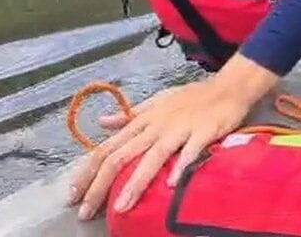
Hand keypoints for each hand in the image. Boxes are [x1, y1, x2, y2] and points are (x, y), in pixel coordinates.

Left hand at [69, 54, 275, 219]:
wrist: (228, 87)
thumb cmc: (192, 97)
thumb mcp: (156, 101)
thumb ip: (130, 115)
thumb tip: (102, 122)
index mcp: (142, 121)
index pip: (107, 148)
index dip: (87, 172)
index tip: (72, 195)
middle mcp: (155, 126)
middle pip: (121, 157)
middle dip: (99, 186)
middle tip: (86, 213)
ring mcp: (179, 130)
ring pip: (151, 157)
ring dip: (134, 183)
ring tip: (121, 207)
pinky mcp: (203, 132)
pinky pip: (190, 151)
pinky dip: (180, 167)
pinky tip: (172, 185)